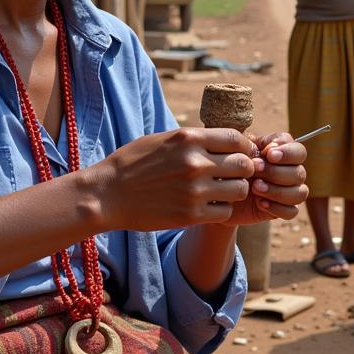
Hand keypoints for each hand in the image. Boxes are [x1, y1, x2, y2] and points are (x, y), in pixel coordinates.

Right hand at [93, 128, 257, 231]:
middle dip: (244, 169)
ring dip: (235, 191)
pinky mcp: (190, 215)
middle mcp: (195, 163)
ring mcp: (194, 191)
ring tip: (222, 191)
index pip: (237, 138)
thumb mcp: (163, 140)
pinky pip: (225, 212)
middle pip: (244, 164)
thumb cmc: (133, 164)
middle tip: (235, 175)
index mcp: (189, 139)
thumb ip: (194, 139)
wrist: (107, 195)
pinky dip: (221, 210)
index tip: (242, 153)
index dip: (246, 146)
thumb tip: (225, 139)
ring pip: (240, 190)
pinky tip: (209, 206)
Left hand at [221, 132, 307, 226]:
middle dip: (276, 172)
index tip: (269, 154)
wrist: (222, 192)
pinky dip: (277, 207)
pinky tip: (259, 203)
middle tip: (255, 170)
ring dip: (277, 191)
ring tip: (255, 188)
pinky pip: (291, 211)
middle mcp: (292, 172)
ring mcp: (291, 192)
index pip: (299, 151)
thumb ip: (254, 144)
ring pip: (300, 193)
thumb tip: (271, 148)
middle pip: (300, 173)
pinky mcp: (284, 210)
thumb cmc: (232, 165)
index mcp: (284, 153)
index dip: (287, 153)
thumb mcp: (238, 150)